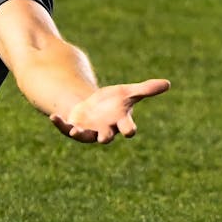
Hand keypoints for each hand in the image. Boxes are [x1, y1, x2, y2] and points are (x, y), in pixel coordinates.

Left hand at [51, 79, 170, 143]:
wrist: (93, 108)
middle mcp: (105, 129)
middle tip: (104, 138)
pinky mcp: (74, 128)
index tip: (130, 131)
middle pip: (106, 137)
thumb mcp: (129, 93)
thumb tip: (168, 83)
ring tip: (74, 130)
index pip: (127, 128)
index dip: (128, 129)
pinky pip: (66, 128)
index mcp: (119, 122)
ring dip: (80, 133)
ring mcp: (88, 131)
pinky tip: (53, 117)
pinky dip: (60, 124)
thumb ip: (146, 89)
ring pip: (85, 136)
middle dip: (105, 137)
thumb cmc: (114, 102)